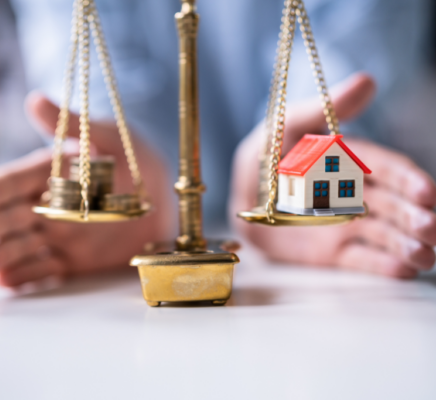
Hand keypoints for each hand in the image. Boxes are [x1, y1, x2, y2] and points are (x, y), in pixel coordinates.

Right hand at [0, 93, 173, 287]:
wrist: (168, 204)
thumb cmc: (141, 165)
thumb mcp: (113, 139)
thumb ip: (75, 126)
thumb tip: (34, 99)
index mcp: (53, 174)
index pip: (16, 181)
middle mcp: (49, 207)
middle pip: (8, 218)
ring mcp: (60, 236)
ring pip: (19, 247)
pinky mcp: (74, 262)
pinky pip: (45, 271)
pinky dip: (25, 276)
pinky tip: (5, 281)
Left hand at [230, 73, 435, 277]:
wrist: (243, 198)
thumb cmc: (265, 156)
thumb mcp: (289, 126)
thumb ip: (325, 109)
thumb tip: (368, 80)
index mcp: (351, 163)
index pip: (388, 170)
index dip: (408, 181)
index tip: (426, 193)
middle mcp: (355, 195)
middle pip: (393, 206)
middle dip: (415, 217)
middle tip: (432, 229)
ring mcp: (346, 226)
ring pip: (384, 236)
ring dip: (407, 246)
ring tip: (426, 257)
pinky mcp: (333, 254)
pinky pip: (361, 261)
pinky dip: (382, 266)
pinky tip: (403, 271)